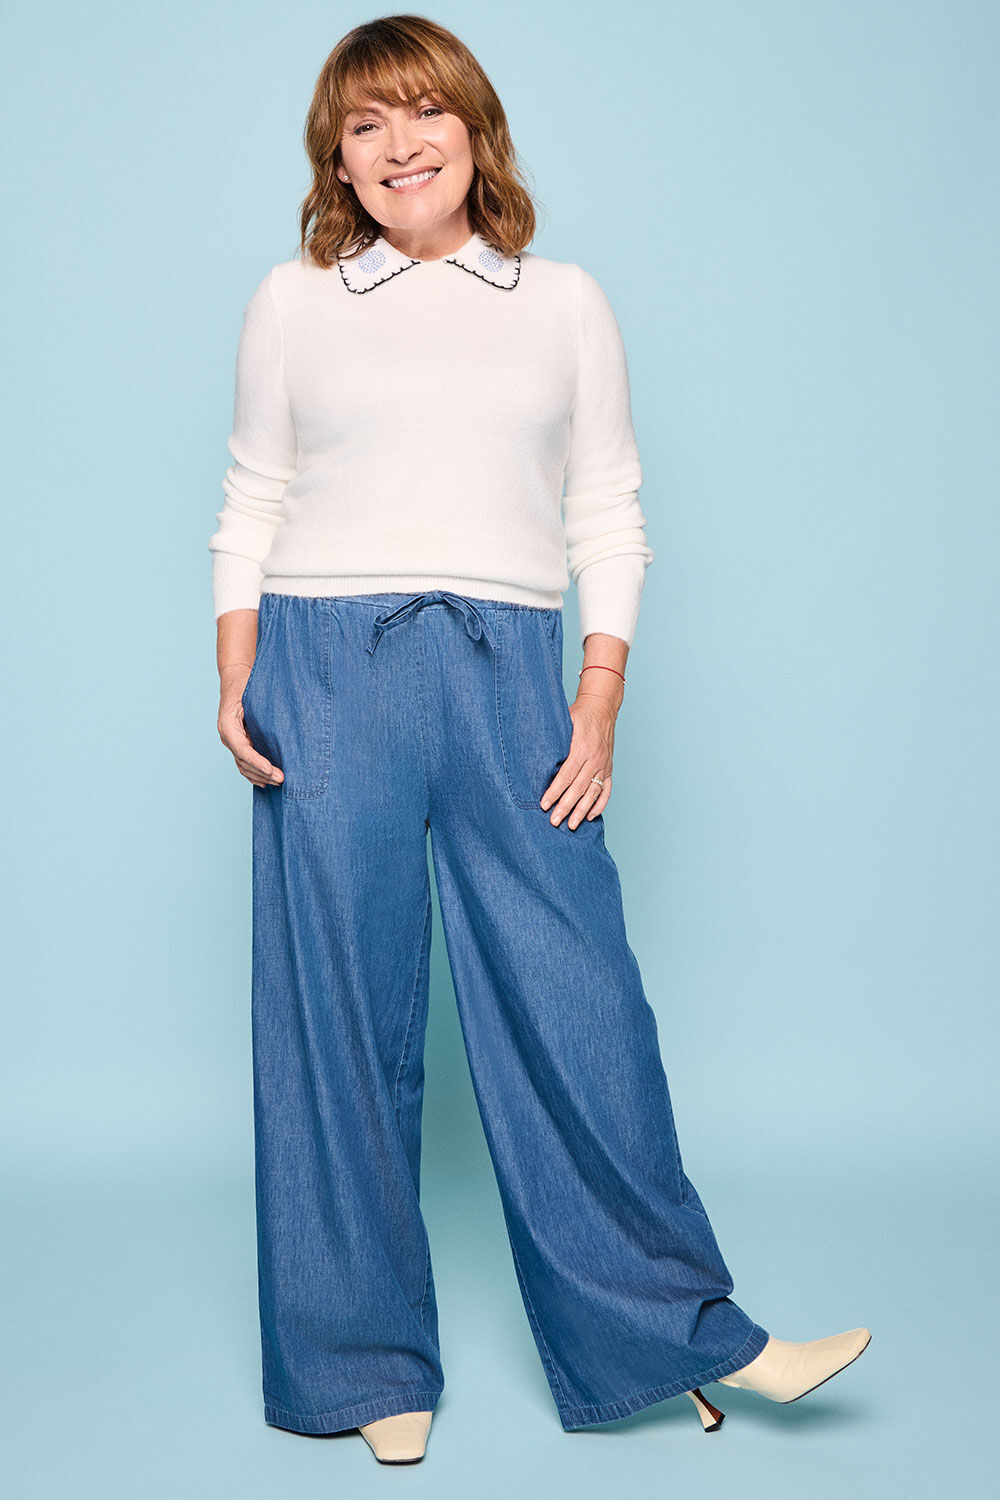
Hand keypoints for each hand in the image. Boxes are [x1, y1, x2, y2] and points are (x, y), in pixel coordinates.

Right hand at [217, 663, 284, 788]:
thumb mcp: (252, 694)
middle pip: (243, 761)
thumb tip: (279, 729)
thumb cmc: (246, 683)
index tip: (271, 770)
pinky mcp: (239, 741)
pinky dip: (254, 773)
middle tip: (281, 779)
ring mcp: (231, 740)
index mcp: (227, 725)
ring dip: (260, 776)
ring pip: (243, 765)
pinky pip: (245, 762)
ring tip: (278, 782)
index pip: (241, 749)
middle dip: (262, 773)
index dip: (256, 762)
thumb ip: (260, 712)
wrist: (237, 676)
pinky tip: (265, 781)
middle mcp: (227, 735)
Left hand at [539, 693, 615, 827]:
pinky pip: (607, 790)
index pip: (566, 775)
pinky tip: (591, 816)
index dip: (554, 792)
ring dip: (582, 811)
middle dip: (565, 807)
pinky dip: (600, 804)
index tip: (544, 805)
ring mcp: (603, 765)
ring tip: (572, 825)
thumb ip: (552, 740)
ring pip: (593, 793)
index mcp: (581, 748)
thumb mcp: (563, 722)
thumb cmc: (578, 714)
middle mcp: (594, 759)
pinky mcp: (609, 768)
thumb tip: (531, 754)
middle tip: (554, 822)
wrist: (602, 707)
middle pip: (578, 788)